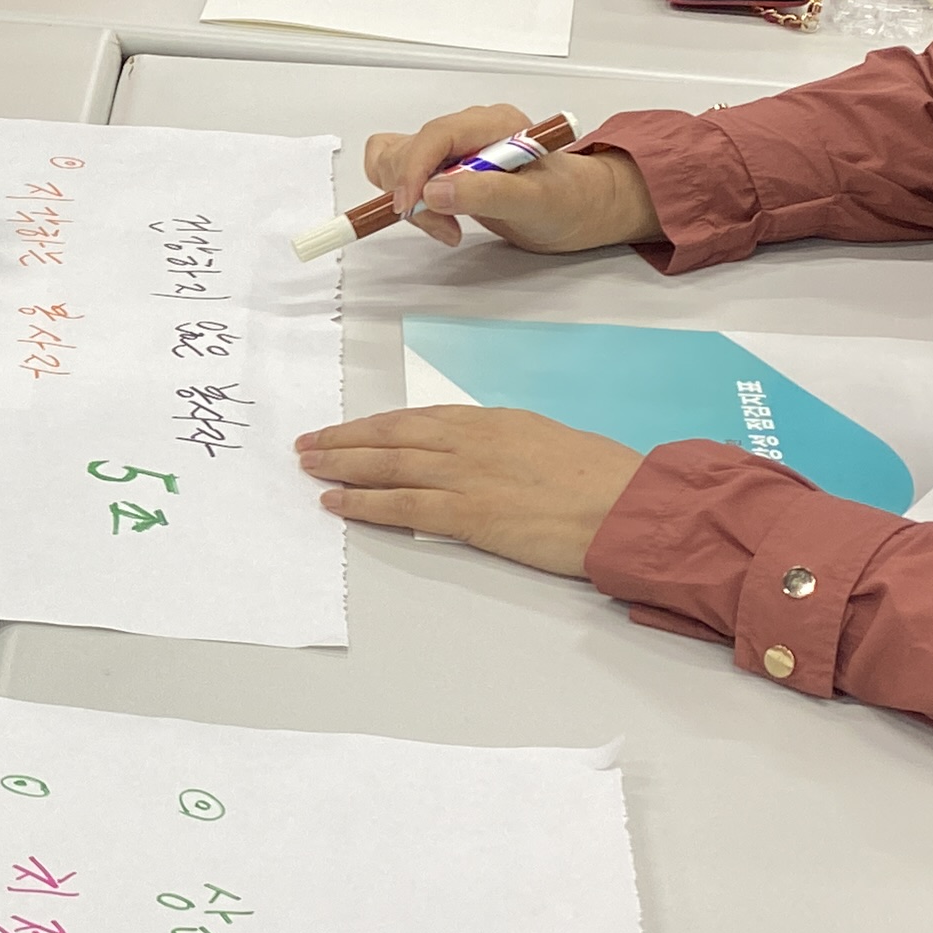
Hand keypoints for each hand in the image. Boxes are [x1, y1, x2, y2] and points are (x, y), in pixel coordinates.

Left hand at [292, 404, 647, 575]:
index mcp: (491, 421)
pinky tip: (336, 503)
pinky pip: (401, 505)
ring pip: (387, 464)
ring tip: (310, 467)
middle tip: (308, 443)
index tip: (347, 429)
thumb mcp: (546, 442)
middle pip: (392, 435)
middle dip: (344, 439)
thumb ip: (506, 446)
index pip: (418, 419)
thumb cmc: (601, 478)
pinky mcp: (467, 513)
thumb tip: (481, 455)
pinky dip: (363, 502)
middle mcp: (470, 441)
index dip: (376, 425)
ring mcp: (465, 475)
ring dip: (342, 465)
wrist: (625, 504)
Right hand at [360, 107, 661, 251]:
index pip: (436, 134)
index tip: (409, 207)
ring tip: (447, 227)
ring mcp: (453, 146)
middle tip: (445, 230)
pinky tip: (434, 217)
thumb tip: (433, 190)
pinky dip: (403, 197)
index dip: (414, 168)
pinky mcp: (441, 165)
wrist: (577, 208)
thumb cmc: (566, 201)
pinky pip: (397, 170)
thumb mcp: (535, 202)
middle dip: (414, 193)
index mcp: (494, 124)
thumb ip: (487, 193)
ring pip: (396, 161)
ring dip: (409, 200)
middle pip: (409, 149)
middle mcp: (468, 128)